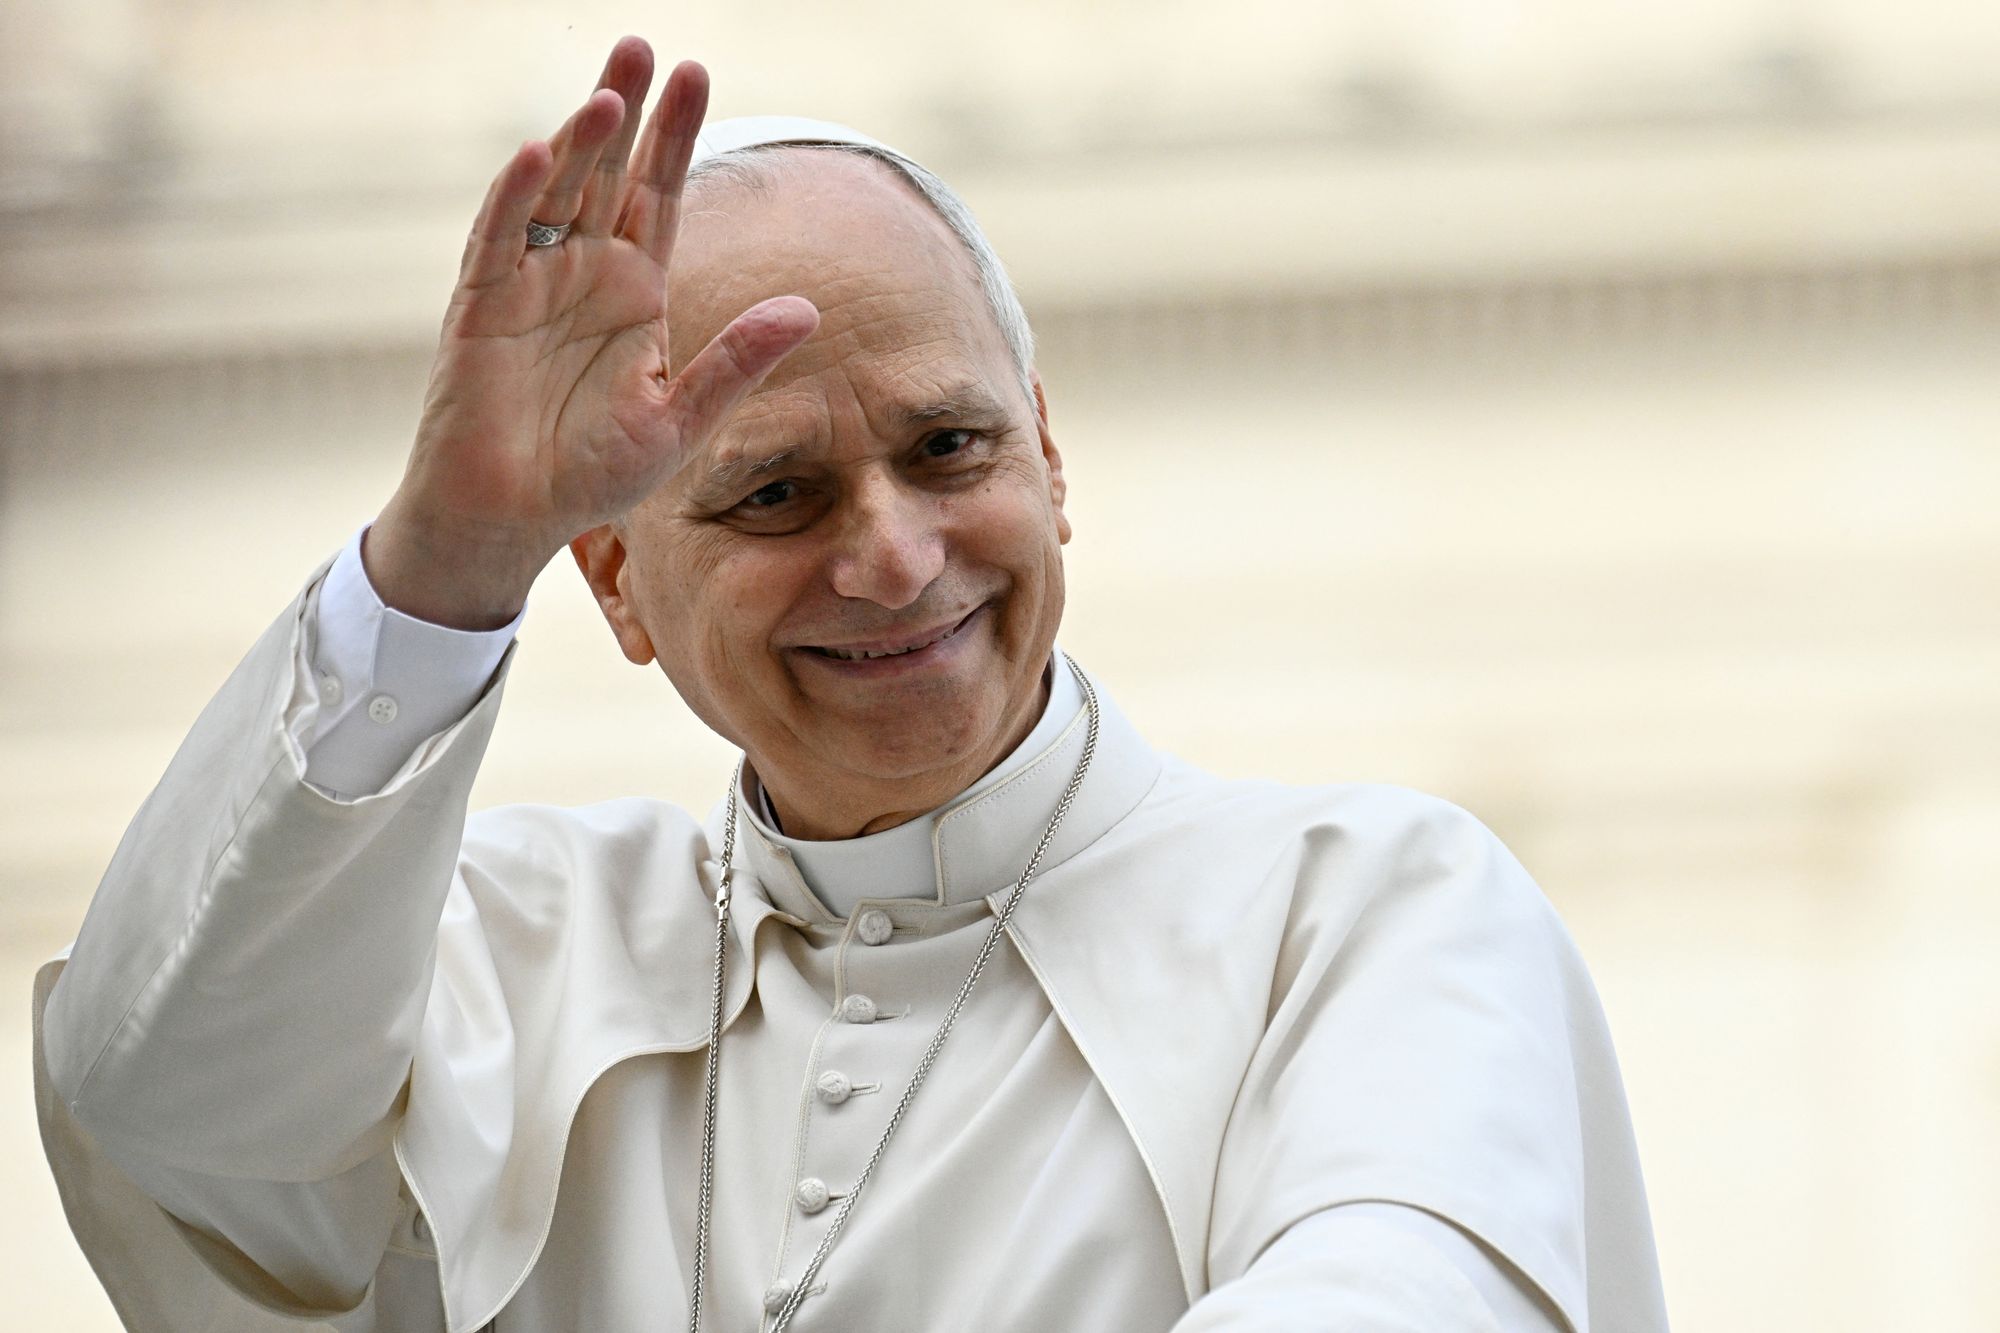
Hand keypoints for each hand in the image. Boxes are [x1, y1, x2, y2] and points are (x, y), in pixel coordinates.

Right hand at [367, 38, 818, 627]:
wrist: (514, 520)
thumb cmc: (590, 473)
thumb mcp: (682, 418)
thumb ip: (737, 361)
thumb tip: (808, 309)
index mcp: (633, 291)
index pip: (657, 195)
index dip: (674, 136)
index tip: (696, 73)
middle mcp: (581, 274)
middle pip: (606, 174)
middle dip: (625, 111)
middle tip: (644, 47)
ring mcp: (528, 286)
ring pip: (555, 193)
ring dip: (578, 142)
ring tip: (612, 94)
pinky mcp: (481, 310)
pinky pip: (498, 241)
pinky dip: (516, 197)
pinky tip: (539, 152)